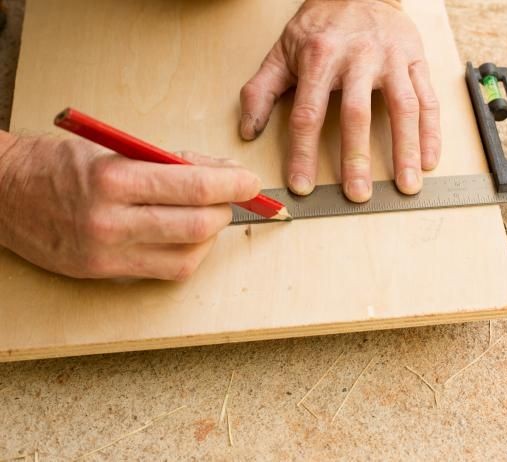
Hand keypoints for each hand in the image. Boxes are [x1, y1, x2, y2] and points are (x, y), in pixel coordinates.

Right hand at [0, 134, 260, 279]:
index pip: (193, 186)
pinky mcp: (104, 274)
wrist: (3, 194)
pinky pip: (167, 272)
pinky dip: (189, 254)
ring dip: (211, 235)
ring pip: (188, 256)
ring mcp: (107, 254)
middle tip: (232, 198)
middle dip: (226, 211)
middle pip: (197, 227)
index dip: (232, 185)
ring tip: (207, 215)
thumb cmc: (58, 163)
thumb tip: (224, 172)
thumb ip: (173, 162)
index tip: (251, 182)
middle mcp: (111, 221)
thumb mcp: (116, 148)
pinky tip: (187, 237)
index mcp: (113, 179)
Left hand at [240, 0, 439, 202]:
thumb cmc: (320, 25)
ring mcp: (391, 58)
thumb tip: (248, 131)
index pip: (307, 114)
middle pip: (356, 114)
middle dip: (356, 158)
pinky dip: (432, 131)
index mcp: (319, 57)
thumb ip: (261, 90)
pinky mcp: (415, 59)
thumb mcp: (282, 51)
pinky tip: (429, 159)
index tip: (303, 185)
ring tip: (406, 185)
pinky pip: (427, 97)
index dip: (304, 153)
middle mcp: (357, 57)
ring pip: (402, 107)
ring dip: (406, 149)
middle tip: (358, 194)